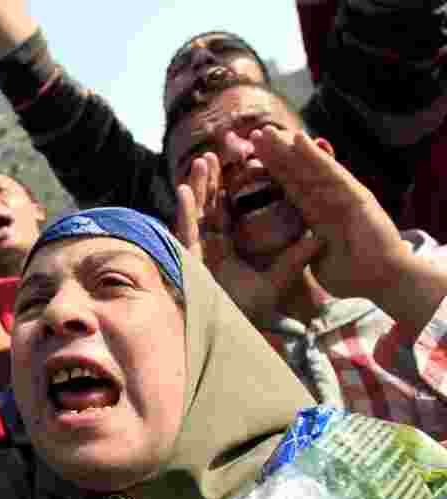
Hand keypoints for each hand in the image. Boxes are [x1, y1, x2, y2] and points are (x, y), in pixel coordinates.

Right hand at [175, 152, 320, 322]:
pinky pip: (184, 232)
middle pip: (207, 209)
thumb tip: (321, 237)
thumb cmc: (250, 313)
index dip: (229, 191)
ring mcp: (194, 254)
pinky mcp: (185, 260)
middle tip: (214, 155)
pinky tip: (185, 190)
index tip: (235, 167)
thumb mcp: (277, 281)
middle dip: (210, 182)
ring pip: (194, 215)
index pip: (226, 215)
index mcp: (225, 251)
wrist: (231, 335)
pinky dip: (184, 211)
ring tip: (203, 162)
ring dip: (198, 188)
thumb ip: (295, 258)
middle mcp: (206, 250)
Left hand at [251, 127, 408, 300]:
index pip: (290, 188)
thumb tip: (286, 246)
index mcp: (317, 214)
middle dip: (275, 154)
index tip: (250, 157)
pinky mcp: (354, 197)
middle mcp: (328, 200)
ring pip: (308, 168)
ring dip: (287, 148)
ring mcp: (341, 195)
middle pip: (296, 173)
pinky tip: (299, 139)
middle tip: (254, 133)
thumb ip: (301, 248)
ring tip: (266, 131)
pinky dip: (315, 156)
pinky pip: (331, 174)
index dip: (271, 173)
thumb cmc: (352, 276)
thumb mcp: (315, 259)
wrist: (383, 282)